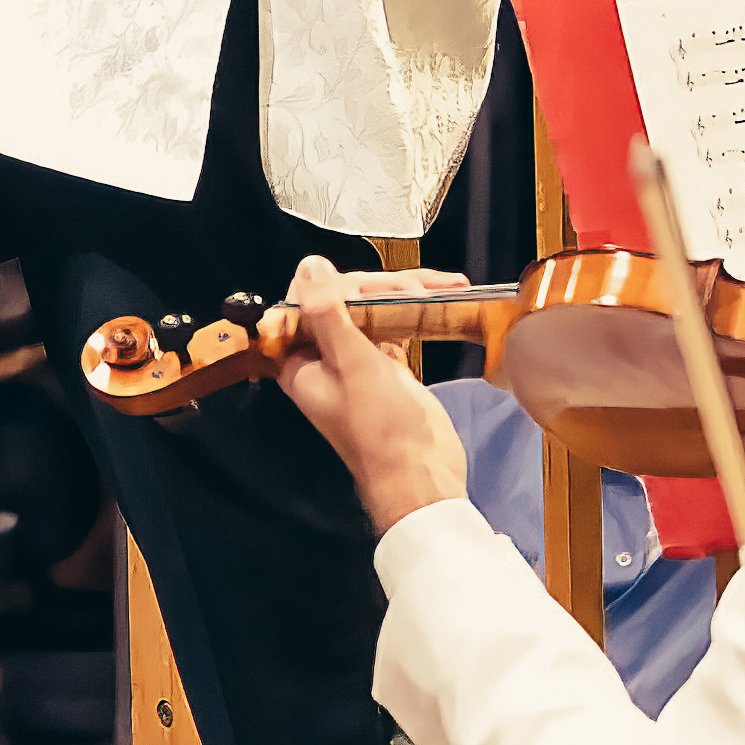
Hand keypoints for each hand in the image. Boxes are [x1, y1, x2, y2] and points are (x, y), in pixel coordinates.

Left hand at [255, 260, 475, 532]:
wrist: (422, 476)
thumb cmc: (383, 434)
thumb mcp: (354, 364)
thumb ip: (329, 314)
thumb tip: (310, 268)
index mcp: (300, 362)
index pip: (308, 304)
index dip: (341, 285)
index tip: (375, 282)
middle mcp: (323, 361)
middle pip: (344, 303)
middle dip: (384, 288)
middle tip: (421, 288)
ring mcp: (355, 364)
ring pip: (373, 312)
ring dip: (407, 295)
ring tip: (444, 286)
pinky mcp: (385, 370)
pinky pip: (394, 329)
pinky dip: (416, 315)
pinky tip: (440, 301)